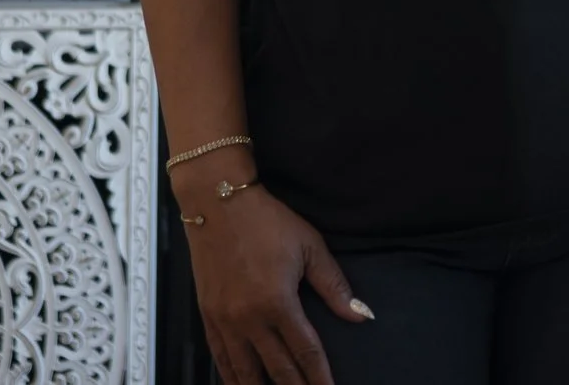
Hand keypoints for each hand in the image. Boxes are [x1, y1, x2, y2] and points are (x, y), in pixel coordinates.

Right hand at [182, 181, 369, 384]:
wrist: (218, 202)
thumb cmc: (264, 219)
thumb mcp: (309, 246)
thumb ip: (334, 285)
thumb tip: (359, 313)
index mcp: (277, 302)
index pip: (305, 351)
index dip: (320, 377)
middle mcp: (249, 317)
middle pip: (277, 368)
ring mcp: (225, 319)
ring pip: (245, 370)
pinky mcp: (208, 315)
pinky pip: (219, 357)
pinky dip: (231, 375)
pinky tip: (240, 383)